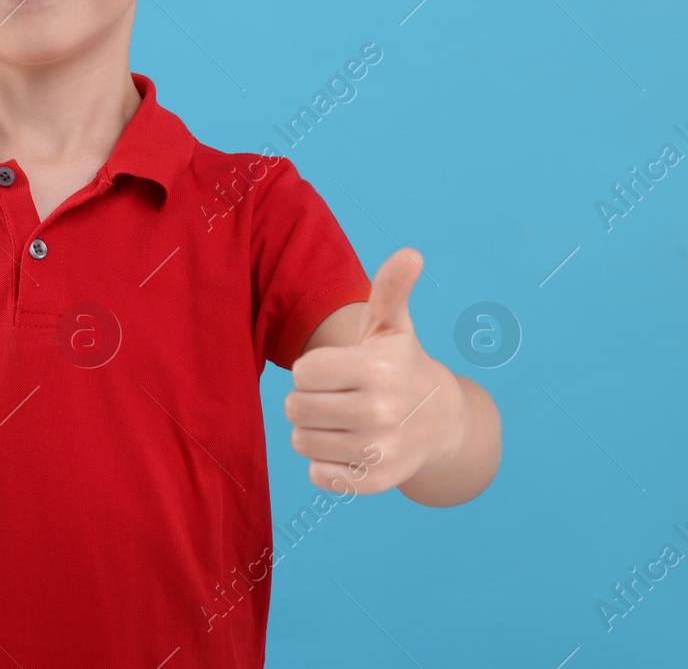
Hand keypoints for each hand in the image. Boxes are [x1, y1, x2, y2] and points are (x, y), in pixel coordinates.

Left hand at [284, 248, 465, 494]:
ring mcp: (378, 451)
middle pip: (294, 407)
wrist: (441, 422)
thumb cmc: (401, 365)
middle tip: (336, 397)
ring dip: (313, 430)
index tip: (337, 371)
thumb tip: (410, 253)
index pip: (301, 372)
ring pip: (301, 440)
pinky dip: (324, 463)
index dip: (312, 370)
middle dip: (307, 400)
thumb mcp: (393, 326)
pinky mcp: (374, 482)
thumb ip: (391, 288)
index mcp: (376, 370)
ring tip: (341, 421)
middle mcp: (380, 412)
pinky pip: (317, 474)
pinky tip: (349, 447)